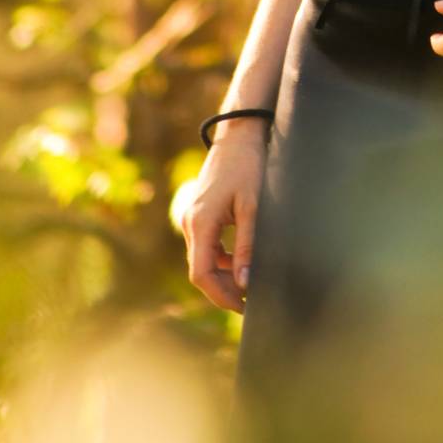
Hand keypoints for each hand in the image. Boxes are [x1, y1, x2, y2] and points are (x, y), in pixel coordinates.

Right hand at [183, 126, 267, 313]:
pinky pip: (207, 246)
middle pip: (201, 270)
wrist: (239, 135)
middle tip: (250, 300)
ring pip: (203, 259)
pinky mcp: (199, 214)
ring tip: (250, 284)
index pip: (201, 274)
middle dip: (224, 289)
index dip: (221, 296)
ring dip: (224, 275)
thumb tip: (245, 283)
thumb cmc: (248, 166)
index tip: (243, 307)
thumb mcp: (252, 207)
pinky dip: (222, 259)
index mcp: (200, 223)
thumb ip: (247, 245)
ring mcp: (192, 218)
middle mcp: (190, 222)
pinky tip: (242, 261)